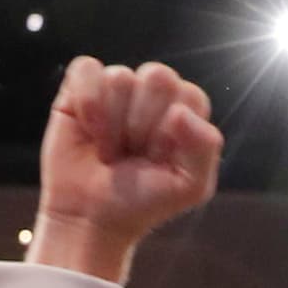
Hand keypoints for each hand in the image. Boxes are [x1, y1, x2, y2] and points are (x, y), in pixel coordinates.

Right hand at [32, 56, 223, 282]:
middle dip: (142, 126)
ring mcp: (118, 86)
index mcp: (187, 108)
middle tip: (132, 155)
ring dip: (112, 126)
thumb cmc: (142, 202)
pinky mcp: (82, 85)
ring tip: (109, 150)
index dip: (171, 134)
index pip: (190, 96)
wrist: (92, 219)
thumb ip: (205, 147)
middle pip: (158, 77)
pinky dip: (87, 104)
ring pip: (121, 78)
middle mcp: (155, 91)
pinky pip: (87, 69)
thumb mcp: (190, 186)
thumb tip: (178, 111)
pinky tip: (87, 131)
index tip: (157, 161)